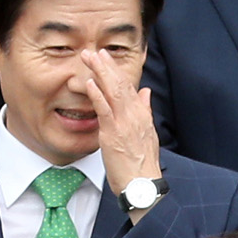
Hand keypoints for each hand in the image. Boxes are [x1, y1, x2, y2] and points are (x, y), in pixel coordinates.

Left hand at [79, 50, 162, 198]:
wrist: (143, 186)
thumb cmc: (142, 166)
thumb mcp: (148, 135)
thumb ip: (145, 111)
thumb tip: (145, 92)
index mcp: (142, 116)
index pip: (129, 87)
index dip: (117, 71)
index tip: (106, 58)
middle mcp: (134, 116)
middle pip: (121, 85)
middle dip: (107, 66)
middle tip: (94, 51)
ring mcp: (124, 124)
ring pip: (113, 92)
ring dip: (100, 73)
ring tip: (89, 58)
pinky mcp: (113, 134)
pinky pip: (104, 110)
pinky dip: (97, 95)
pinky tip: (90, 83)